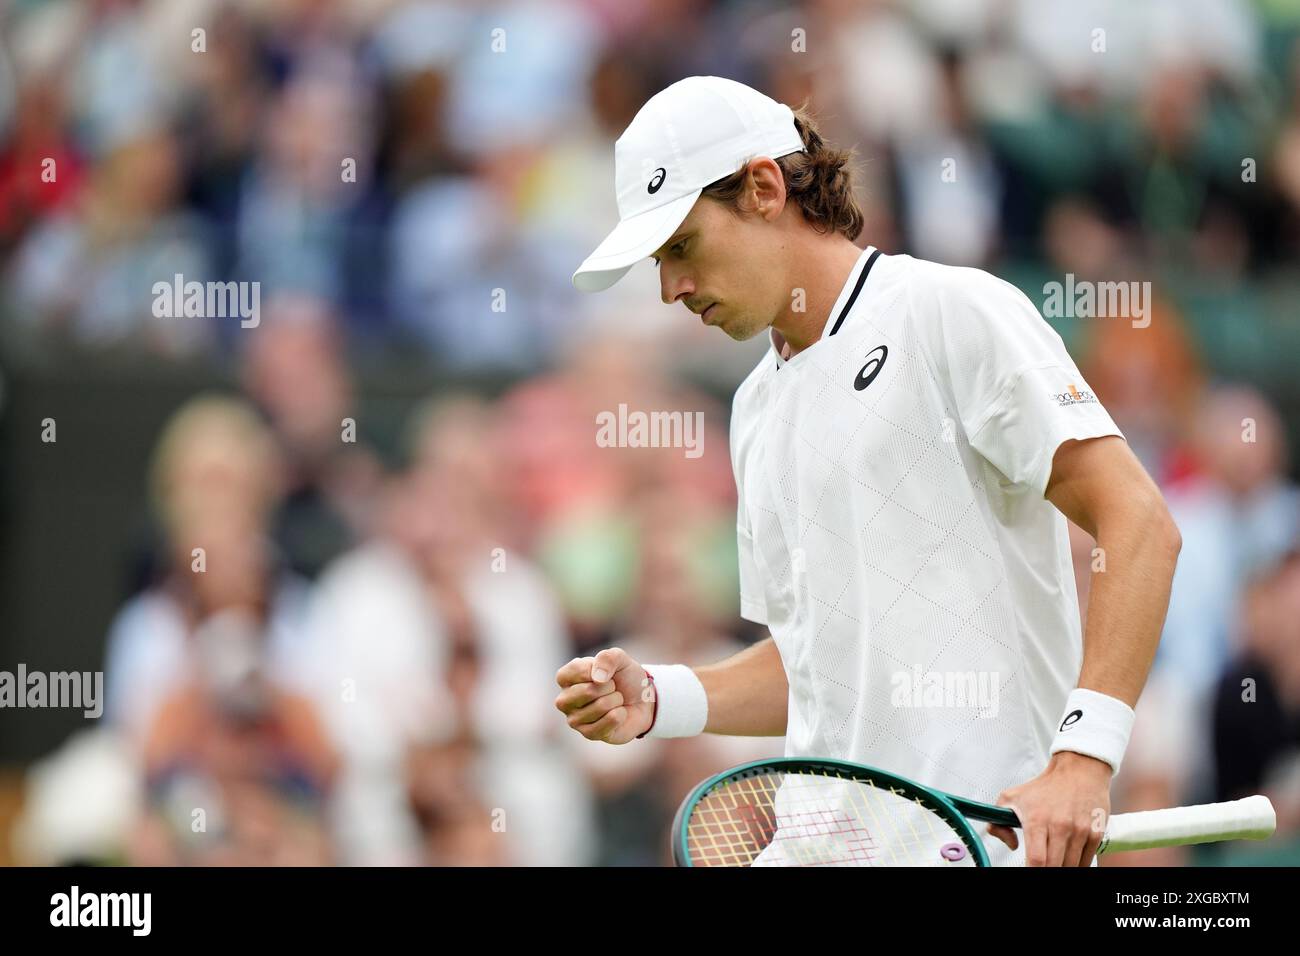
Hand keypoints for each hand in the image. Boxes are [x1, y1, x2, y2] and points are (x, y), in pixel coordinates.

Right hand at [554, 647, 653, 743]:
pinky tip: (618, 714)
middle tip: (612, 688)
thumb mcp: (619, 658)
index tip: (605, 672)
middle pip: (588, 691)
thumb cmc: (624, 677)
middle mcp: (564, 700)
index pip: (576, 670)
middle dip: (610, 687)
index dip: (598, 669)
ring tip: (615, 700)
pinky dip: (621, 714)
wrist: (642, 700)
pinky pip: (610, 721)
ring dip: (616, 700)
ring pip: (601, 706)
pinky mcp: (589, 734)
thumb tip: (598, 679)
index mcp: (565, 678)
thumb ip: (607, 658)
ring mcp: (574, 719)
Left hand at [987, 751, 1111, 865]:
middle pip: (1054, 866)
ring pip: (1071, 867)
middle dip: (1046, 871)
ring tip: (1054, 861)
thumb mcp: (1011, 797)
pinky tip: (1068, 860)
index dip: (1031, 871)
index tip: (1028, 870)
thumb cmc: (1045, 786)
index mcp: (1037, 819)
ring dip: (1062, 868)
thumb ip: (998, 822)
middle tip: (1041, 865)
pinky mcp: (1096, 834)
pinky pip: (1086, 862)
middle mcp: (1060, 826)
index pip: (1036, 859)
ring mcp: (1080, 831)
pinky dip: (1077, 866)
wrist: (1079, 771)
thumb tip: (1011, 845)